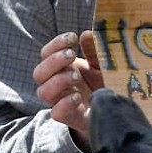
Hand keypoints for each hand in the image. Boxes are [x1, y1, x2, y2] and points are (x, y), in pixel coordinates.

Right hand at [33, 30, 101, 148]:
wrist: (113, 111)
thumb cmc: (102, 84)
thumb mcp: (101, 64)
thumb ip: (94, 50)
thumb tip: (87, 34)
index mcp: (60, 69)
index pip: (46, 54)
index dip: (55, 44)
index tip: (72, 38)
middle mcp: (56, 85)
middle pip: (39, 73)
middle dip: (53, 61)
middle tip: (72, 55)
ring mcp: (61, 102)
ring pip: (43, 92)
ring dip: (58, 80)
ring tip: (77, 77)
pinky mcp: (70, 118)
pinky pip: (56, 112)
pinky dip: (65, 103)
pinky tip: (78, 96)